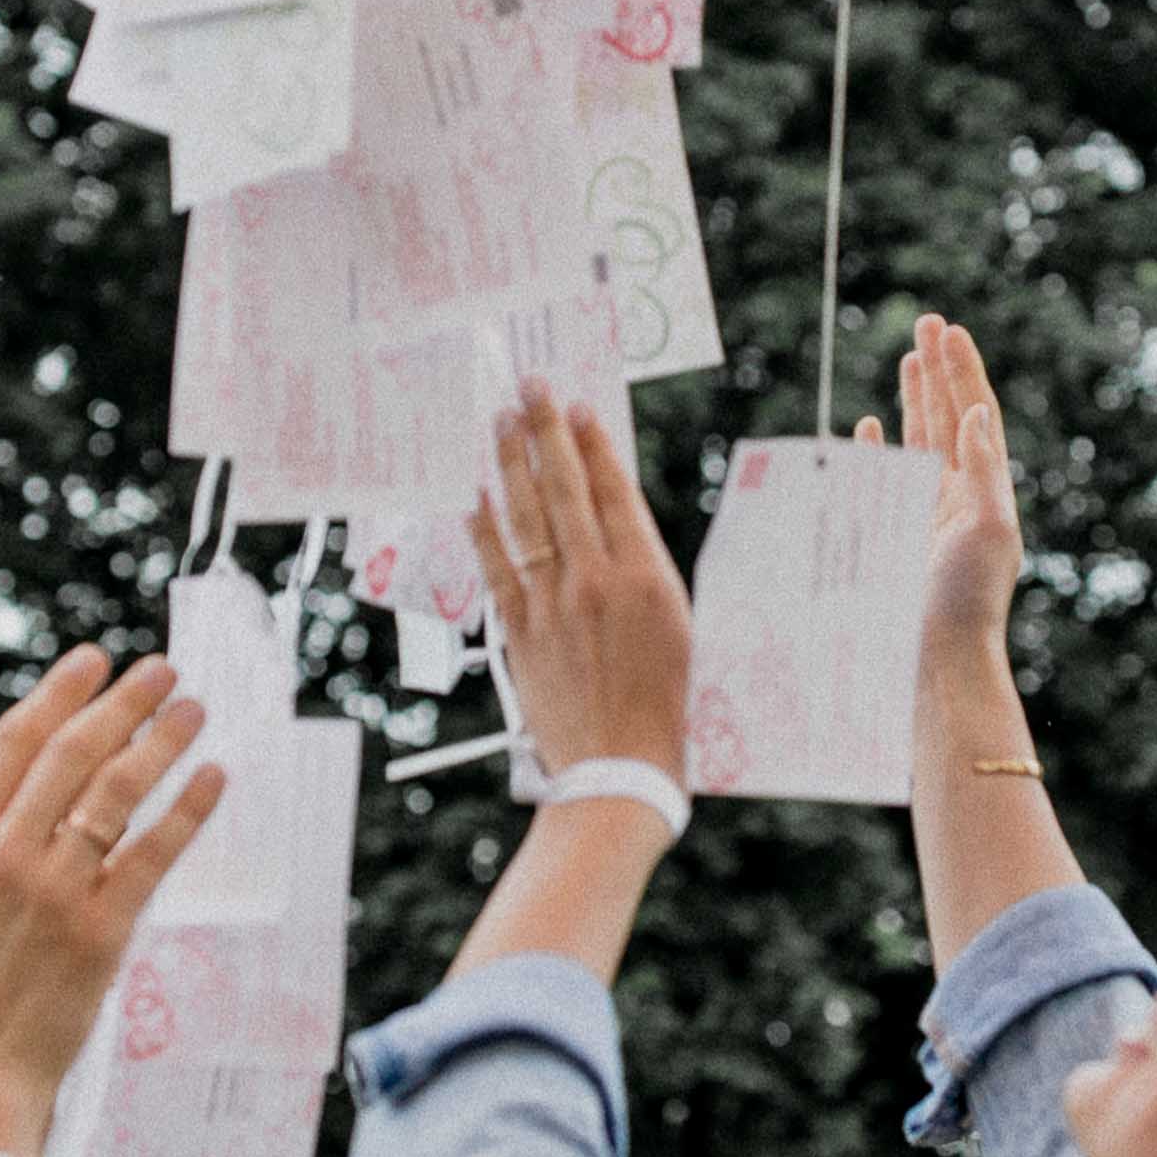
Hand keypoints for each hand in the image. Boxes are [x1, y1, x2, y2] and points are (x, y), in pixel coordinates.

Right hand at [0, 651, 220, 1156]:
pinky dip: (186, 809)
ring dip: (161, 741)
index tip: (90, 662)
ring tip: (193, 709)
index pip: (12, 746)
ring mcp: (54, 891)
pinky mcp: (100, 931)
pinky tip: (213, 778)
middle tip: (160, 671)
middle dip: (121, 702)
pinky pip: (154, 854)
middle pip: (72, 753)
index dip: (56, 695)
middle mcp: (3, 855)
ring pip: (116, 792)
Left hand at [471, 384, 689, 780]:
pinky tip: (474, 494)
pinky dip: (483, 527)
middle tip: (530, 385)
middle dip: (545, 431)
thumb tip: (620, 530)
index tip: (577, 407)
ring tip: (499, 422)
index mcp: (647, 577)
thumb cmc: (668, 709)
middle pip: (564, 489)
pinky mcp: (520, 633)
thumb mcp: (683, 630)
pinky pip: (496, 567)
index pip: (612, 492)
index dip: (592, 444)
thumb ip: (649, 577)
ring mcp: (552, 605)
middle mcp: (595, 580)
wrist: (619, 770)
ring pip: (525, 517)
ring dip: (510, 463)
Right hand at [888, 313, 1023, 695]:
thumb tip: (978, 412)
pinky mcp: (894, 536)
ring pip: (918, 441)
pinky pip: (884, 481)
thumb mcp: (987, 529)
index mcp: (985, 491)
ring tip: (909, 358)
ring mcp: (923, 514)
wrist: (936, 661)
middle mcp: (957, 497)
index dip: (962, 371)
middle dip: (937, 370)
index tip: (949, 329)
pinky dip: (878, 450)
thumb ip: (983, 469)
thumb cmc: (966, 601)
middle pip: (947, 416)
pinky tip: (873, 424)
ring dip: (914, 398)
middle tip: (927, 322)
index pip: (975, 414)